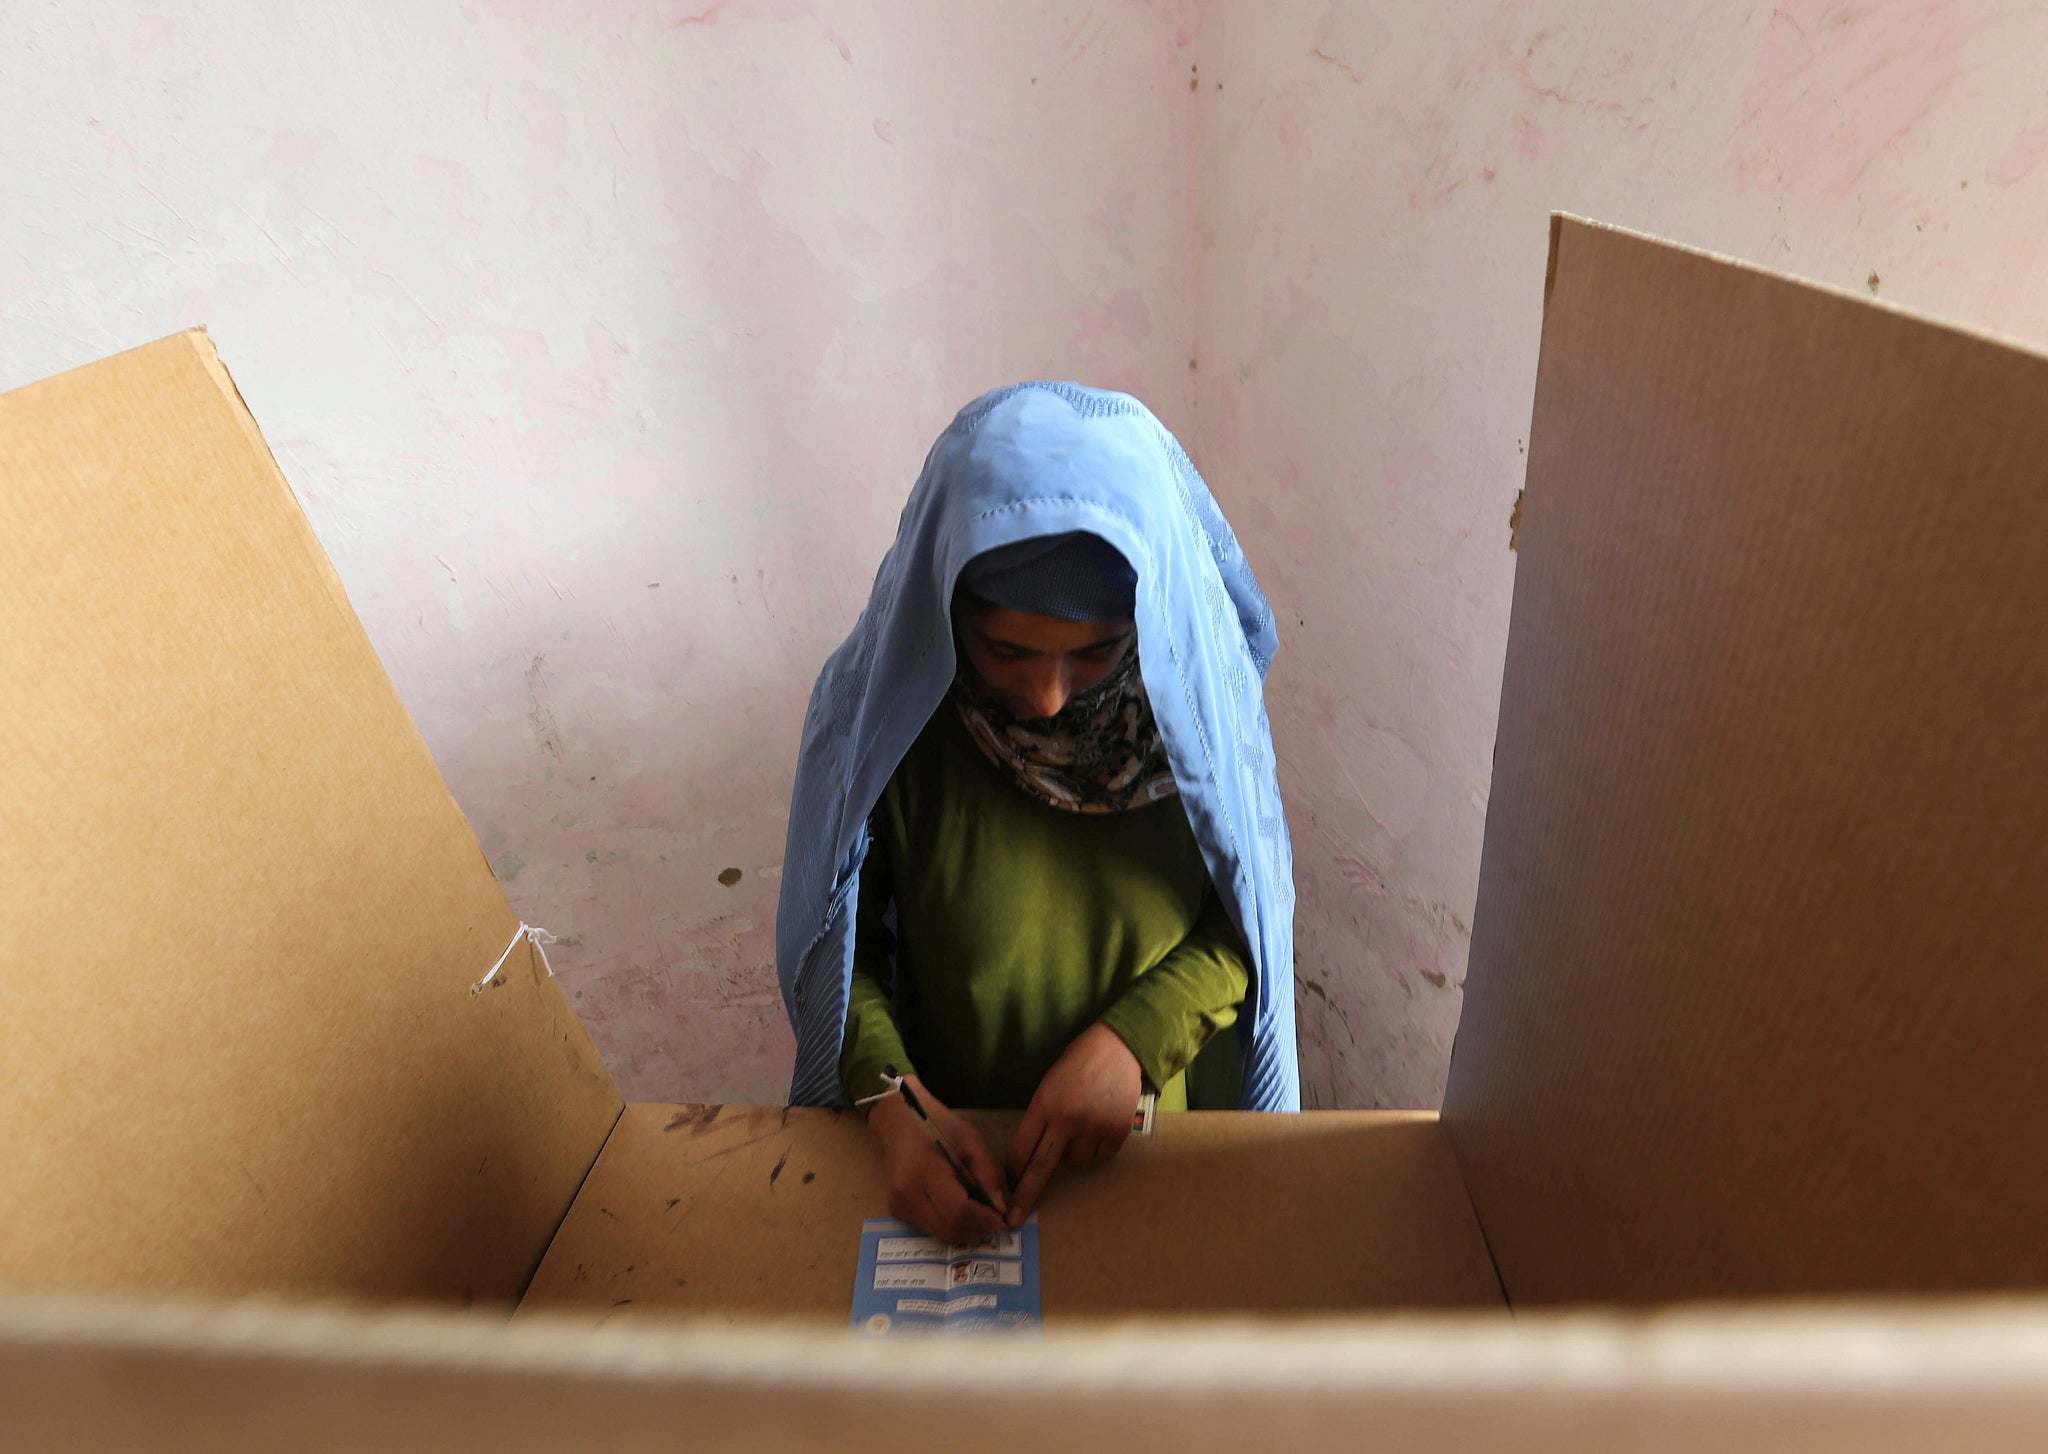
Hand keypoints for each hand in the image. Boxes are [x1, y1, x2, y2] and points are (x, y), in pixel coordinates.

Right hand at [866, 1077, 1007, 1245]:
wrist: (897, 1122)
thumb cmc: (937, 1125)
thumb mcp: (970, 1140)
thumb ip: (988, 1172)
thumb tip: (1000, 1207)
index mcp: (925, 1170)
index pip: (958, 1210)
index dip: (983, 1219)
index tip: (1000, 1218)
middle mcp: (907, 1194)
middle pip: (949, 1229)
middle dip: (976, 1230)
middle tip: (994, 1222)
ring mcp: (898, 1205)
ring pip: (940, 1233)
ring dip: (965, 1232)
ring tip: (980, 1218)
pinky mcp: (896, 1211)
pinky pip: (930, 1228)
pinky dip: (950, 1226)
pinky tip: (961, 1212)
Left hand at [1004, 1023, 1141, 1226]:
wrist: (1117, 1047)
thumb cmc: (1076, 1064)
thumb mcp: (1048, 1086)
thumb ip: (1040, 1118)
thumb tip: (1030, 1156)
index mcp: (1044, 1105)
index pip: (1021, 1150)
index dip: (1013, 1171)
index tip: (1007, 1186)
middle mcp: (1068, 1120)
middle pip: (1042, 1168)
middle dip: (1025, 1197)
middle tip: (1013, 1219)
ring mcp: (1094, 1127)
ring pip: (1076, 1164)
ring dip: (1074, 1154)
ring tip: (1082, 1127)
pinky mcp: (1118, 1131)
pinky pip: (1100, 1157)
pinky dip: (1097, 1148)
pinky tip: (1099, 1125)